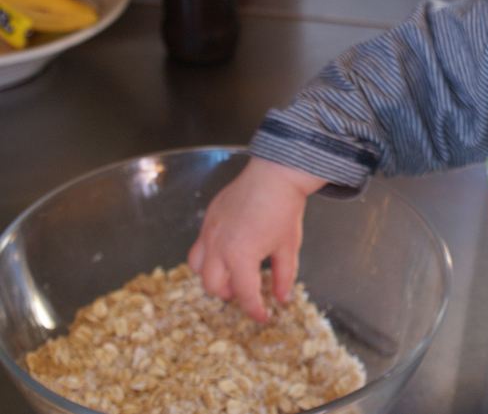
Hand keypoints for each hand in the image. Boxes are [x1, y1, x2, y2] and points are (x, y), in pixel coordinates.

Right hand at [188, 157, 326, 321]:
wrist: (276, 174)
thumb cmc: (284, 209)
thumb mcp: (288, 247)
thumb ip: (283, 276)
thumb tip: (281, 298)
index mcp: (240, 257)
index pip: (245, 295)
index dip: (255, 310)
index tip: (263, 316)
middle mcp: (218, 247)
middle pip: (213, 286)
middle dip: (230, 294)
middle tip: (247, 291)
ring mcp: (209, 231)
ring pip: (197, 267)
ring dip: (213, 276)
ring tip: (233, 272)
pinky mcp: (208, 218)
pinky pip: (200, 244)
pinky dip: (210, 255)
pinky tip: (229, 249)